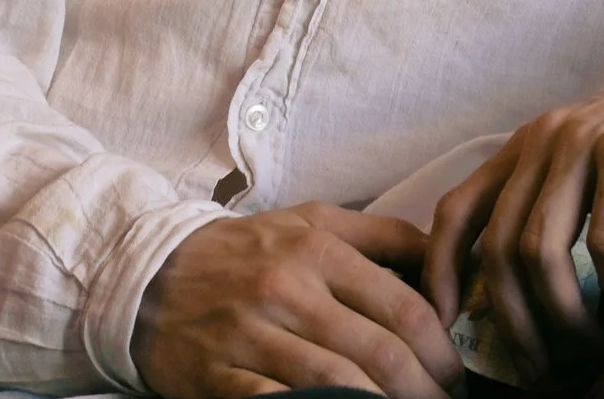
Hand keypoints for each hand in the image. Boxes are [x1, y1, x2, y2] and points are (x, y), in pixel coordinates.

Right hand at [135, 202, 461, 398]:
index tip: (454, 373)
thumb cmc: (243, 252)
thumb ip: (380, 235)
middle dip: (427, 390)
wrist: (149, 276)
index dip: (442, 349)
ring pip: (342, 386)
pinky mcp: (221, 378)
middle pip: (382, 353)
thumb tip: (444, 260)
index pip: (404, 306)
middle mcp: (287, 291)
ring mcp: (252, 338)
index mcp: (316, 250)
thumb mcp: (309, 221)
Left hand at [420, 0, 603, 382]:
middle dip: (513, 321)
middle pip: (497, 248)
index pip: (455, 211)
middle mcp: (545, 138)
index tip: (448, 326)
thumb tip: (525, 295)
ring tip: (590, 345)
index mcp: (528, 142)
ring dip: (562, 314)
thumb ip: (559, 205)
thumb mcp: (598, 162)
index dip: (440, 273)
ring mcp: (587, 143)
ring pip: (541, 251)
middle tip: (540, 368)